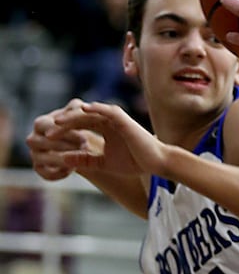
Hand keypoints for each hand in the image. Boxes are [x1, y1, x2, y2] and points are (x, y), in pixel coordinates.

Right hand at [26, 99, 90, 179]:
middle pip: (35, 141)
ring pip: (39, 158)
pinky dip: (58, 173)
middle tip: (83, 147)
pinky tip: (72, 169)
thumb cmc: (86, 125)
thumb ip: (79, 109)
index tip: (84, 136)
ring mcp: (35, 154)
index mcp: (42, 123)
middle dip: (60, 145)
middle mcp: (34, 138)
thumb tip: (79, 107)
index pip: (44, 125)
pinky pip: (45, 173)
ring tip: (81, 159)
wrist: (89, 145)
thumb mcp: (84, 115)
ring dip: (60, 159)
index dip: (62, 131)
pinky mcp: (40, 168)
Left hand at [48, 100, 167, 175]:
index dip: (64, 130)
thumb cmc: (134, 162)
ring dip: (74, 116)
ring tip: (58, 121)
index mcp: (106, 129)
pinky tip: (83, 110)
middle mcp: (110, 121)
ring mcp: (117, 119)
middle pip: (82, 117)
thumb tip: (63, 159)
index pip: (81, 125)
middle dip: (64, 124)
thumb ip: (85, 160)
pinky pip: (108, 110)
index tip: (50, 138)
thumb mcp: (103, 163)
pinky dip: (96, 109)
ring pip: (91, 112)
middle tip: (48, 131)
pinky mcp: (125, 119)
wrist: (155, 164)